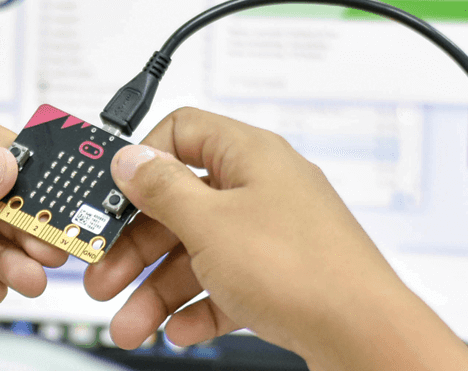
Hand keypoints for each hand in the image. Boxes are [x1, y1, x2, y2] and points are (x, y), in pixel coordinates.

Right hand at [83, 108, 467, 369]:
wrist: (362, 335)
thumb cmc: (303, 270)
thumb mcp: (209, 224)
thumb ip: (161, 189)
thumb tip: (130, 159)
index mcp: (250, 156)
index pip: (182, 132)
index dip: (141, 163)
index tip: (109, 197)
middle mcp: (263, 189)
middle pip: (179, 205)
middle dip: (136, 248)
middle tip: (105, 277)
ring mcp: (273, 235)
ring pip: (197, 254)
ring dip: (157, 291)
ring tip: (133, 324)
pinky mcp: (281, 278)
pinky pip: (225, 285)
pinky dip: (198, 307)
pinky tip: (180, 330)